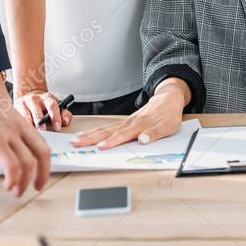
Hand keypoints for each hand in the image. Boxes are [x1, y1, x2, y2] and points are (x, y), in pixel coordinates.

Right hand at [0, 90, 50, 196]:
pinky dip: (14, 179)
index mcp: (19, 121)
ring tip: (17, 191)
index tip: (40, 174)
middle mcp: (18, 126)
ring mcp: (8, 133)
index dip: (45, 162)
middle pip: (42, 153)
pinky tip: (8, 185)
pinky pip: (12, 165)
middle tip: (37, 187)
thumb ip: (4, 129)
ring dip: (24, 182)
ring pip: (29, 163)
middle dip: (43, 173)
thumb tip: (4, 147)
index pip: (41, 143)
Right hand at [14, 89, 71, 131]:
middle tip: (44, 132)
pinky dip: (21, 126)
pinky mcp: (15, 108)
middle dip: (41, 124)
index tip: (57, 127)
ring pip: (27, 117)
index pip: (53, 106)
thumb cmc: (45, 106)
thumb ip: (64, 114)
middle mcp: (35, 99)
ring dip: (31, 127)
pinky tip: (23, 131)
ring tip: (33, 134)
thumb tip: (66, 121)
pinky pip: (18, 119)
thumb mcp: (57, 107)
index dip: (55, 117)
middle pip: (38, 113)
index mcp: (48, 98)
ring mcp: (24, 103)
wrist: (31, 97)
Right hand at [71, 79, 187, 149]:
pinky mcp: (125, 121)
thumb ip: (154, 133)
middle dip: (91, 137)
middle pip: (107, 131)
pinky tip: (88, 134)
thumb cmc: (168, 114)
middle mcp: (130, 122)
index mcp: (139, 125)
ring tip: (76, 139)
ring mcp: (126, 121)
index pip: (122, 135)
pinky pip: (108, 126)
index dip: (111, 141)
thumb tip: (142, 140)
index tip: (100, 146)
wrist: (168, 99)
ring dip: (90, 134)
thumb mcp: (167, 126)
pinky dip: (97, 130)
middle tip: (77, 143)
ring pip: (105, 128)